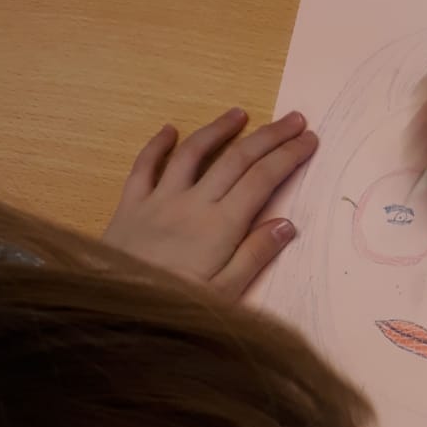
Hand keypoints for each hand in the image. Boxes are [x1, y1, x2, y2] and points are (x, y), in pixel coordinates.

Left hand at [103, 107, 316, 298]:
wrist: (117, 312)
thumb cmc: (174, 308)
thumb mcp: (224, 295)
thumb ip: (254, 256)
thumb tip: (287, 224)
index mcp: (221, 226)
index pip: (263, 180)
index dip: (289, 156)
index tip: (309, 140)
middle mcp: (193, 204)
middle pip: (237, 159)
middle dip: (269, 136)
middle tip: (293, 119)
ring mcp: (160, 200)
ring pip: (193, 153)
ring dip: (219, 130)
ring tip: (240, 114)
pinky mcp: (131, 205)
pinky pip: (145, 166)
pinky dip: (157, 145)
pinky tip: (169, 129)